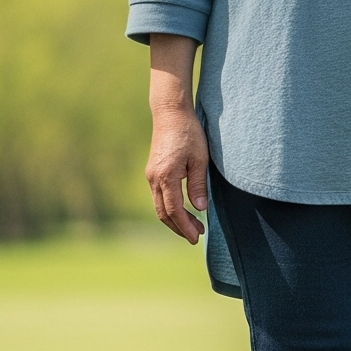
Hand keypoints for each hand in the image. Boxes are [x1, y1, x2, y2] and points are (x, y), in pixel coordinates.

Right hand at [146, 34, 206, 244]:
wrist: (170, 113)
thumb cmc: (189, 133)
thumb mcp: (199, 159)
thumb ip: (198, 185)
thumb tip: (199, 209)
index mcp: (166, 176)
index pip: (174, 210)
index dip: (185, 226)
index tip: (197, 237)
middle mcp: (154, 179)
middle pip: (163, 213)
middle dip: (179, 228)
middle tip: (197, 236)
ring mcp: (151, 176)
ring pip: (159, 206)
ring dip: (174, 219)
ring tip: (193, 226)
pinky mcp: (152, 172)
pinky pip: (159, 197)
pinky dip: (170, 208)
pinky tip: (182, 210)